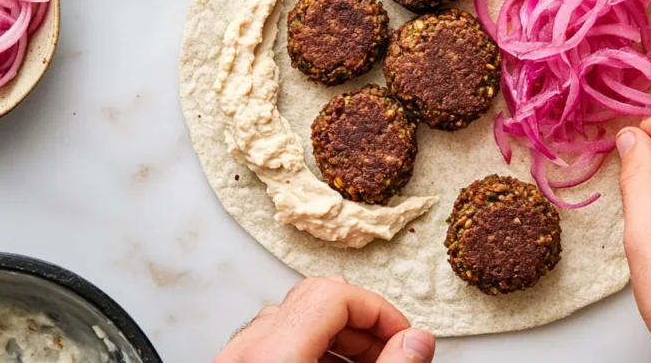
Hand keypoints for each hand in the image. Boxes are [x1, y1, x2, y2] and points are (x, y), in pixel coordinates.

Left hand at [215, 276, 435, 362]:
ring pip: (292, 324)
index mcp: (272, 355)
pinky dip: (310, 353)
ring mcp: (233, 362)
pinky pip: (273, 347)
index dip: (379, 309)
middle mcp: (245, 352)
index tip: (405, 336)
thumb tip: (418, 341)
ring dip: (339, 339)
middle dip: (363, 325)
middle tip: (395, 355)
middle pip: (312, 302)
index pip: (334, 295)